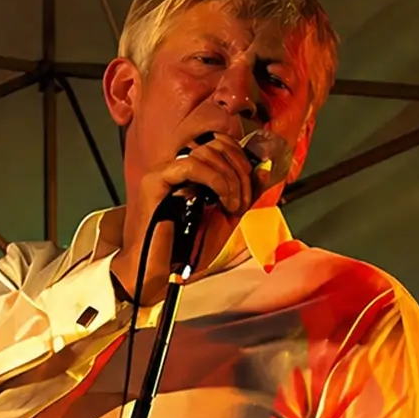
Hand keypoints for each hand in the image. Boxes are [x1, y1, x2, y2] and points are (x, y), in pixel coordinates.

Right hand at [111, 130, 257, 304]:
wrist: (163, 273)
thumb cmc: (190, 250)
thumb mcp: (228, 218)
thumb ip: (243, 193)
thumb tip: (263, 170)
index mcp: (195, 173)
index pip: (222, 143)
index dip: (243, 160)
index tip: (250, 191)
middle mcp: (179, 167)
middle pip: (217, 144)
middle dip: (240, 170)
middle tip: (242, 202)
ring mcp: (165, 172)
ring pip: (207, 152)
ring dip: (230, 179)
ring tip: (232, 207)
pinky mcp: (155, 181)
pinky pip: (191, 165)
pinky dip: (216, 181)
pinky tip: (221, 202)